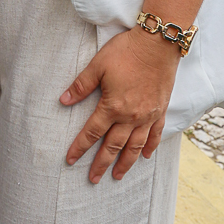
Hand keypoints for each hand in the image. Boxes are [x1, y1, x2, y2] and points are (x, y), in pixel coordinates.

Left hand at [60, 27, 180, 183]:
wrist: (157, 44)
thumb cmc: (126, 51)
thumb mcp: (98, 65)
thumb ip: (81, 85)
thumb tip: (63, 101)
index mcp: (113, 106)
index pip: (92, 132)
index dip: (80, 147)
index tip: (70, 160)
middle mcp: (131, 116)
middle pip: (113, 146)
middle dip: (101, 163)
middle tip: (93, 179)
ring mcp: (147, 115)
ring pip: (135, 146)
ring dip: (126, 163)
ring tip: (117, 175)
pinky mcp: (160, 110)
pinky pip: (155, 134)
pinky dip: (150, 147)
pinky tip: (145, 156)